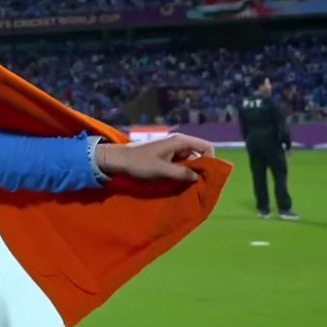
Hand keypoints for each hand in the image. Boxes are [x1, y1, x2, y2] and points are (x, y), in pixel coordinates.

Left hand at [95, 133, 214, 182]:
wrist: (117, 160)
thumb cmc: (139, 163)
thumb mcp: (162, 171)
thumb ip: (182, 174)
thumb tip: (198, 178)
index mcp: (180, 141)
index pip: (206, 147)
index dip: (210, 161)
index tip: (206, 176)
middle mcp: (179, 143)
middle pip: (199, 154)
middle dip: (200, 168)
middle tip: (197, 184)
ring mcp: (172, 149)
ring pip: (190, 160)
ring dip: (190, 172)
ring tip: (186, 184)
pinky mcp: (165, 156)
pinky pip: (180, 163)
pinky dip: (181, 172)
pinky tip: (177, 181)